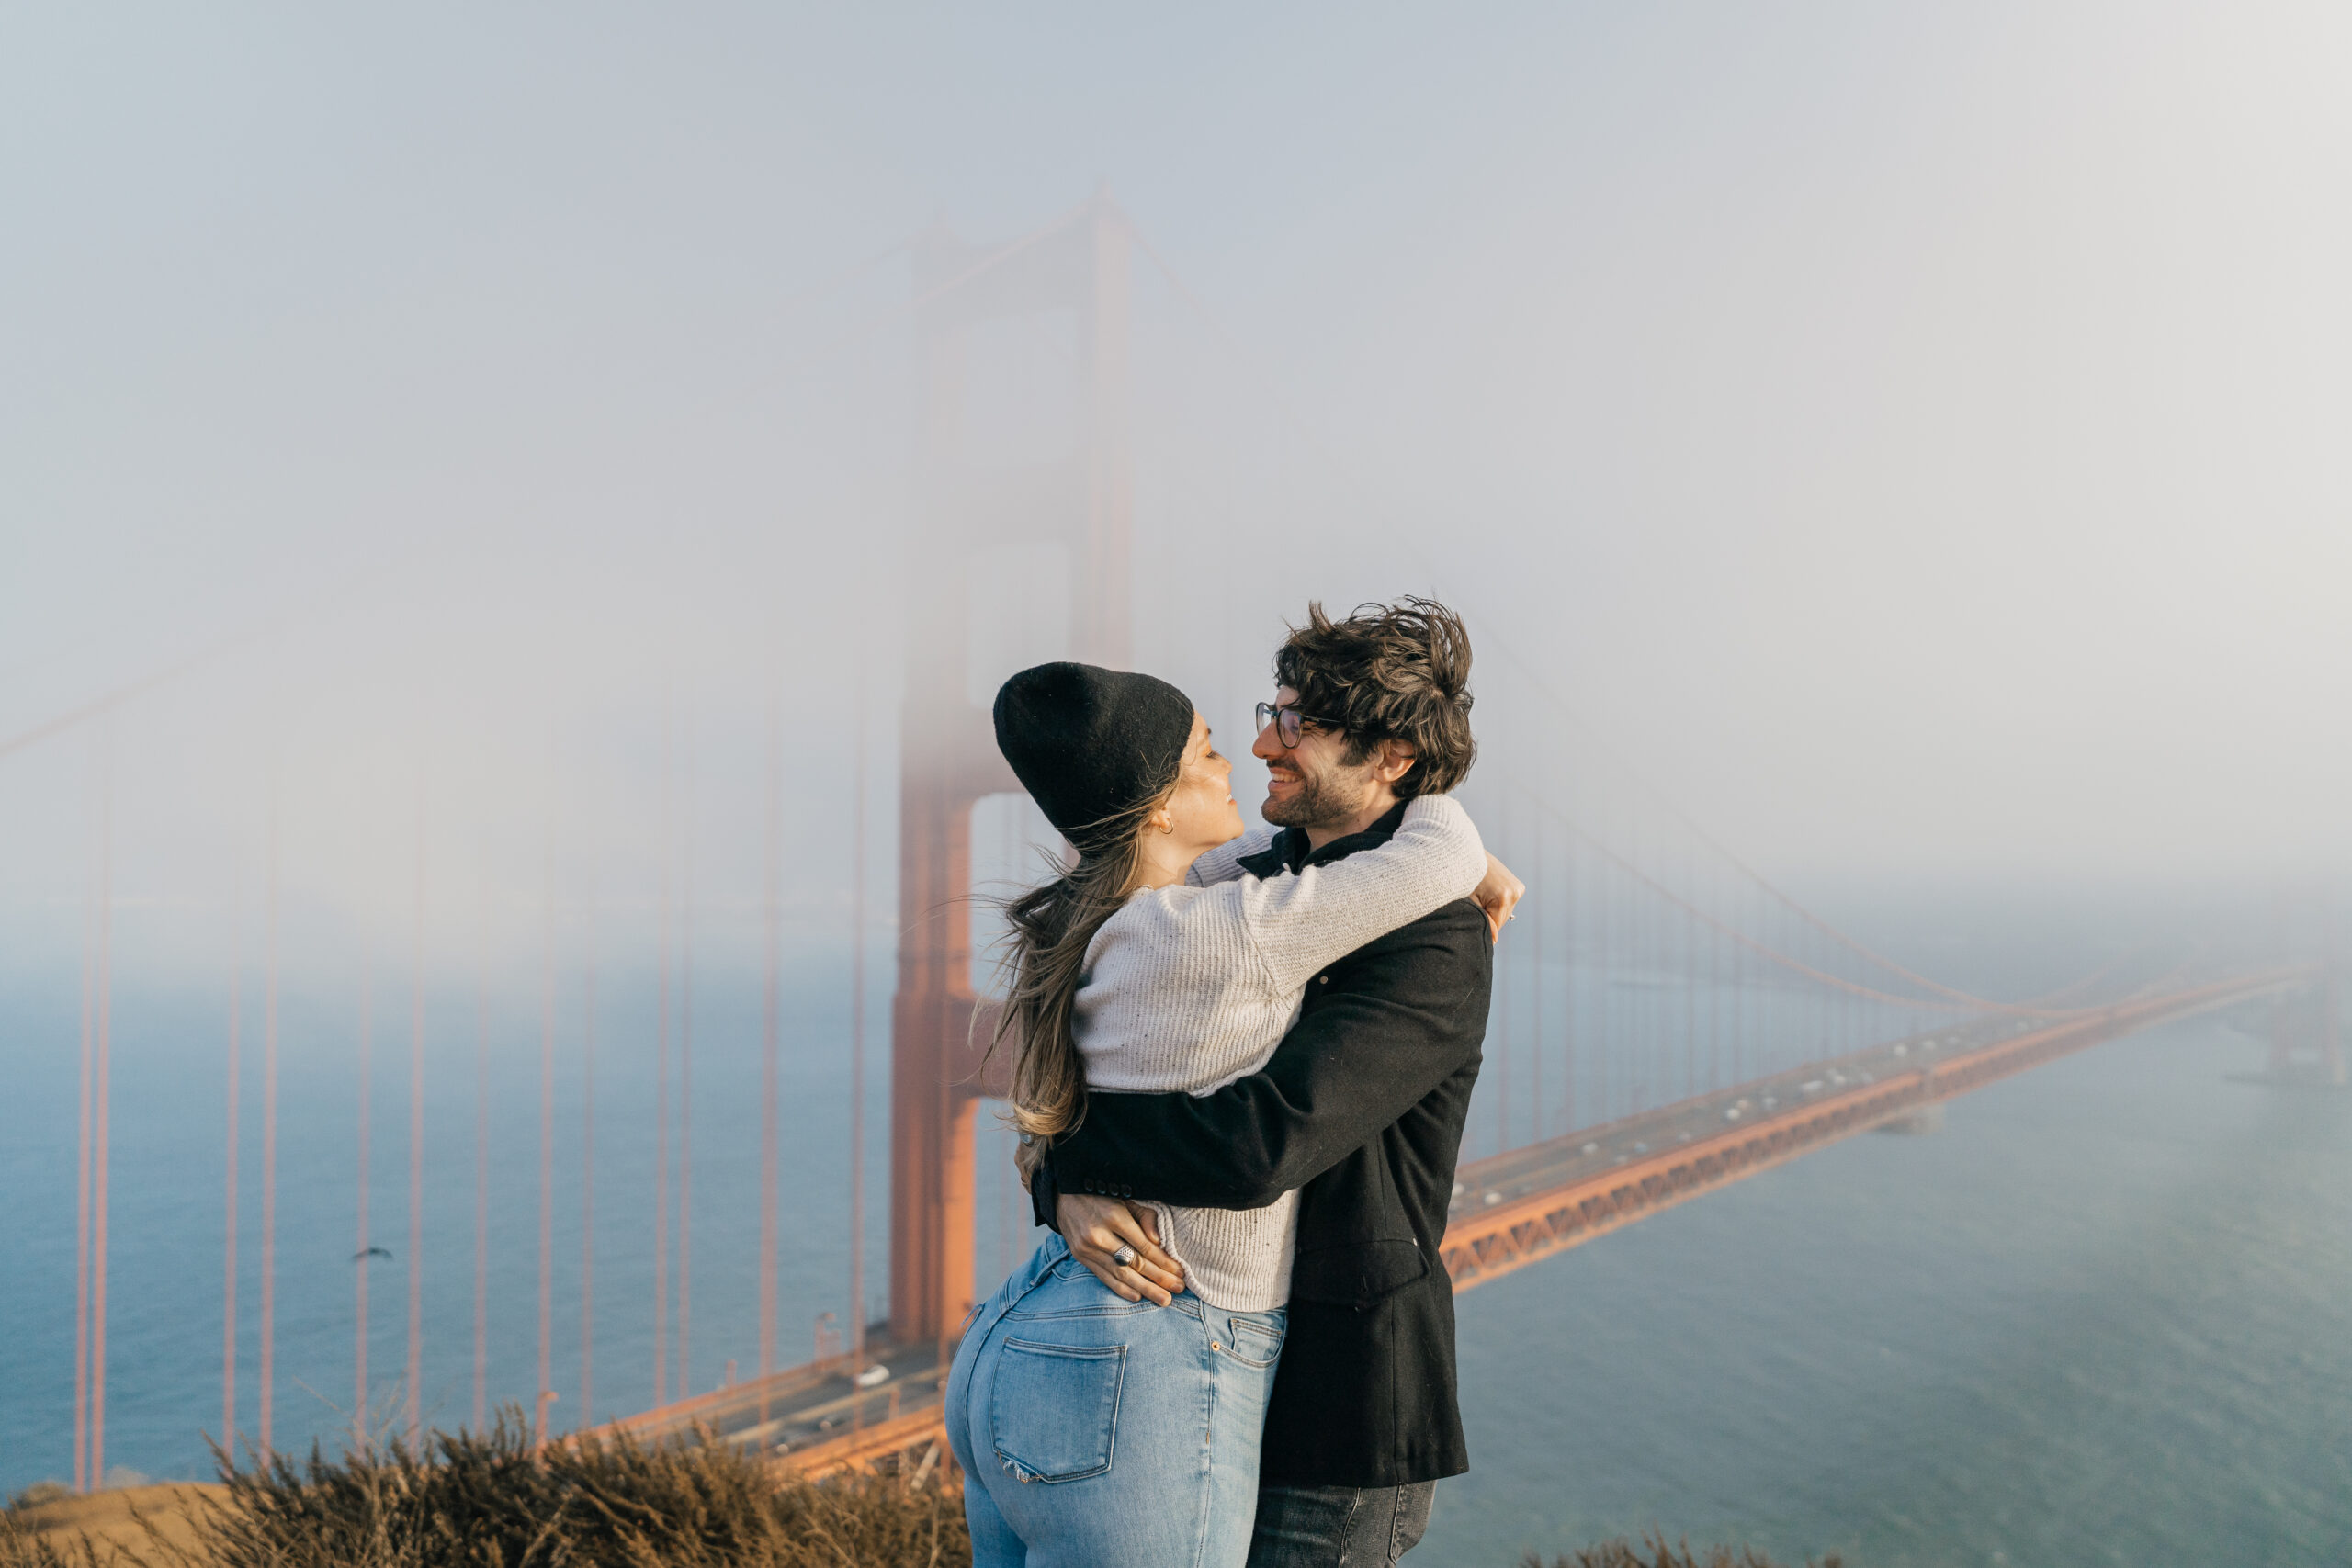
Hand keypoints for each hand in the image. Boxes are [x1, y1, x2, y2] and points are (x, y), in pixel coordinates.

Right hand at [1057, 1193, 1184, 1305]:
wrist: (1064, 1196)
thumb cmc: (1102, 1194)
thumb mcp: (1127, 1198)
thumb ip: (1145, 1217)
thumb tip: (1158, 1242)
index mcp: (1114, 1217)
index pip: (1144, 1247)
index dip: (1164, 1262)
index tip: (1180, 1271)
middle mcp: (1099, 1236)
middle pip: (1135, 1263)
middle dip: (1159, 1278)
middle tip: (1179, 1288)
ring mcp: (1087, 1249)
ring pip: (1121, 1274)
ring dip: (1145, 1289)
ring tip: (1164, 1299)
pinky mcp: (1080, 1257)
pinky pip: (1104, 1277)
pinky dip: (1121, 1289)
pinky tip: (1137, 1297)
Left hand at [1473, 853, 1525, 941]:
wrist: (1469, 856)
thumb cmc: (1464, 879)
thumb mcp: (1470, 902)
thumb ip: (1483, 921)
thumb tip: (1494, 940)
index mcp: (1504, 897)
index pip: (1496, 925)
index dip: (1484, 926)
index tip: (1473, 920)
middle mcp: (1515, 892)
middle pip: (1502, 920)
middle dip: (1489, 918)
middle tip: (1475, 905)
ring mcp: (1518, 888)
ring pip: (1505, 912)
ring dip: (1494, 910)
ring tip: (1481, 897)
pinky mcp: (1518, 886)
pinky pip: (1508, 904)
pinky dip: (1498, 903)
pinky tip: (1489, 893)